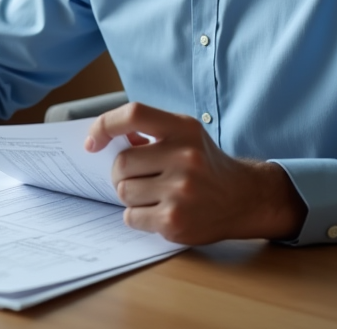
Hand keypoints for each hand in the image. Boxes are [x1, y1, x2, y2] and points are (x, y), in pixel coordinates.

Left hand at [87, 102, 306, 244]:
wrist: (243, 198)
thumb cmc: (206, 164)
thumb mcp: (186, 137)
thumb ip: (150, 133)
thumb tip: (106, 139)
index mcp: (184, 129)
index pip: (133, 115)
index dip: (105, 126)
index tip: (93, 143)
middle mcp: (184, 157)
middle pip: (121, 163)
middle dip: (122, 172)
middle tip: (139, 177)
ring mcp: (180, 191)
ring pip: (123, 191)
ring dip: (130, 195)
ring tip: (154, 194)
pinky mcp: (175, 220)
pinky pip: (131, 216)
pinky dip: (138, 215)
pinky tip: (159, 211)